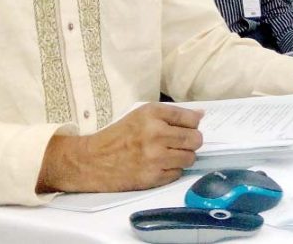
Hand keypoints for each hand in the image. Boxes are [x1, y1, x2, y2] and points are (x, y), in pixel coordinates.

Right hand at [36, 103, 202, 193]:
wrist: (92, 161)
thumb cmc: (118, 136)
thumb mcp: (141, 115)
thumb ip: (171, 115)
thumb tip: (201, 115)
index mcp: (152, 114)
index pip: (190, 118)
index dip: (192, 124)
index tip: (187, 128)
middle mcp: (155, 133)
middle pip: (195, 139)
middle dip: (192, 142)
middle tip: (180, 144)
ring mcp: (155, 157)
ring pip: (190, 158)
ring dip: (183, 157)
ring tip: (168, 155)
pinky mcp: (153, 177)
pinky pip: (177, 173)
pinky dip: (171, 171)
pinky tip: (158, 166)